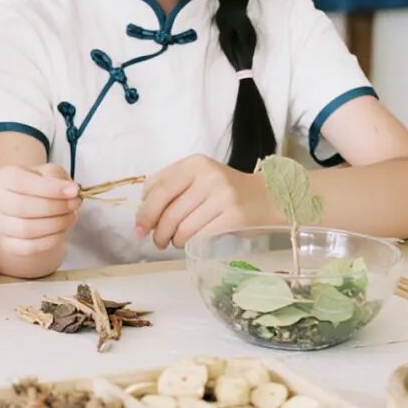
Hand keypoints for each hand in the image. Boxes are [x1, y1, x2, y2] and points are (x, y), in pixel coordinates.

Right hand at [0, 163, 79, 259]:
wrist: (37, 208)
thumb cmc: (44, 188)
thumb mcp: (52, 174)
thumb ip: (59, 178)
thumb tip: (71, 190)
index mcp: (5, 177)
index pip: (20, 182)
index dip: (49, 188)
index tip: (73, 191)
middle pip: (21, 207)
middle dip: (54, 207)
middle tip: (75, 204)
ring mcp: (0, 224)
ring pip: (25, 229)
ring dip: (55, 224)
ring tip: (70, 216)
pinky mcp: (8, 244)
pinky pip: (28, 247)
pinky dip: (50, 240)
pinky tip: (61, 230)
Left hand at [135, 155, 273, 249]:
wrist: (268, 198)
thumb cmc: (225, 192)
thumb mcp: (199, 180)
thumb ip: (172, 191)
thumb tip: (143, 219)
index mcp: (194, 164)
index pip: (158, 187)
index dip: (144, 210)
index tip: (139, 227)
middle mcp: (208, 176)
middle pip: (168, 210)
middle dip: (156, 230)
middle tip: (155, 241)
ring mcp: (222, 196)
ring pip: (182, 226)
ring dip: (173, 240)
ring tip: (173, 242)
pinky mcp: (233, 216)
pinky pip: (200, 235)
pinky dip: (189, 243)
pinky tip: (189, 243)